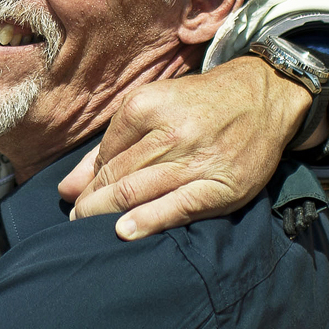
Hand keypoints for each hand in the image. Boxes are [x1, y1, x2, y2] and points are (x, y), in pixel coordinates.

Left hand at [59, 54, 311, 239]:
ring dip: (106, 213)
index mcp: (145, 106)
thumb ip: (109, 147)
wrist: (262, 97)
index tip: (77, 198)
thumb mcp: (151, 108)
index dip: (88, 181)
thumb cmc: (198, 105)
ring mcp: (197, 160)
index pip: (104, 154)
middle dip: (90, 202)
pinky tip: (125, 232)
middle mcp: (170, 132)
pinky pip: (179, 207)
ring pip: (139, 191)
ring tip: (88, 229)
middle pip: (117, 175)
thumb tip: (67, 188)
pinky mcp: (222, 185)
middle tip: (74, 220)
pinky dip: (149, 221)